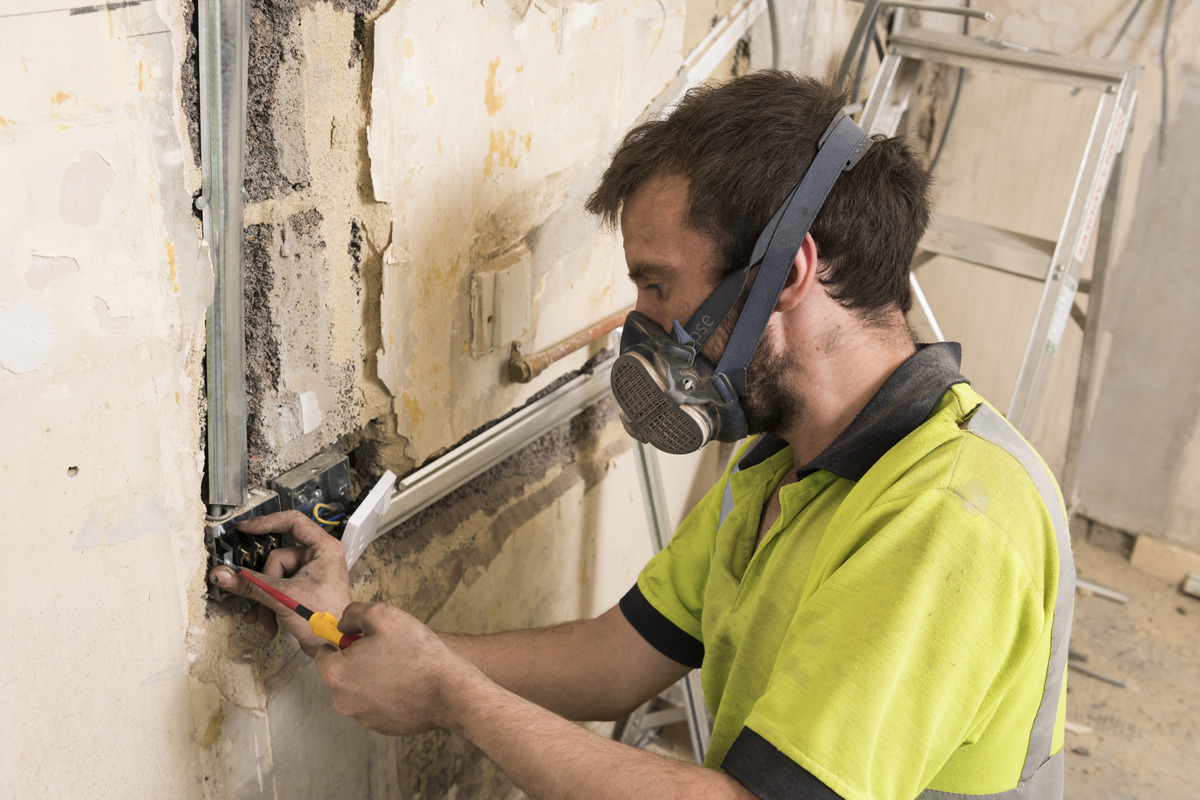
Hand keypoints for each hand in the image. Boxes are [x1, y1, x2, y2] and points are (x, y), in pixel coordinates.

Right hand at [208, 510, 351, 656]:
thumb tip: (222, 574)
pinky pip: (278, 588)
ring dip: (266, 600)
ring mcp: (310, 572)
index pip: (292, 522)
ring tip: (265, 620)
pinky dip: (271, 605)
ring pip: (274, 577)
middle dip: (265, 586)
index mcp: (323, 548)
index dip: (266, 522)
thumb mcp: (283, 598)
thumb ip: (251, 585)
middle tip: (260, 601)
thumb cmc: (324, 619)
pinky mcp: (303, 587)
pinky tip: (268, 624)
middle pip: (276, 558)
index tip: (244, 528)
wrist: (335, 646)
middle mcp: (318, 556)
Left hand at [315, 602, 477, 735]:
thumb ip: (353, 613)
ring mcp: (363, 718)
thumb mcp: (383, 614)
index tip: (361, 637)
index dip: (342, 639)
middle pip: (342, 673)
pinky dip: (388, 694)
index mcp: (336, 674)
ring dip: (373, 677)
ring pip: (360, 689)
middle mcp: (343, 701)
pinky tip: (408, 683)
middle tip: (386, 649)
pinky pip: (377, 704)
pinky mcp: (382, 727)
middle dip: (358, 660)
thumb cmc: (416, 651)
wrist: (449, 690)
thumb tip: (343, 623)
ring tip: (401, 666)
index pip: (323, 653)